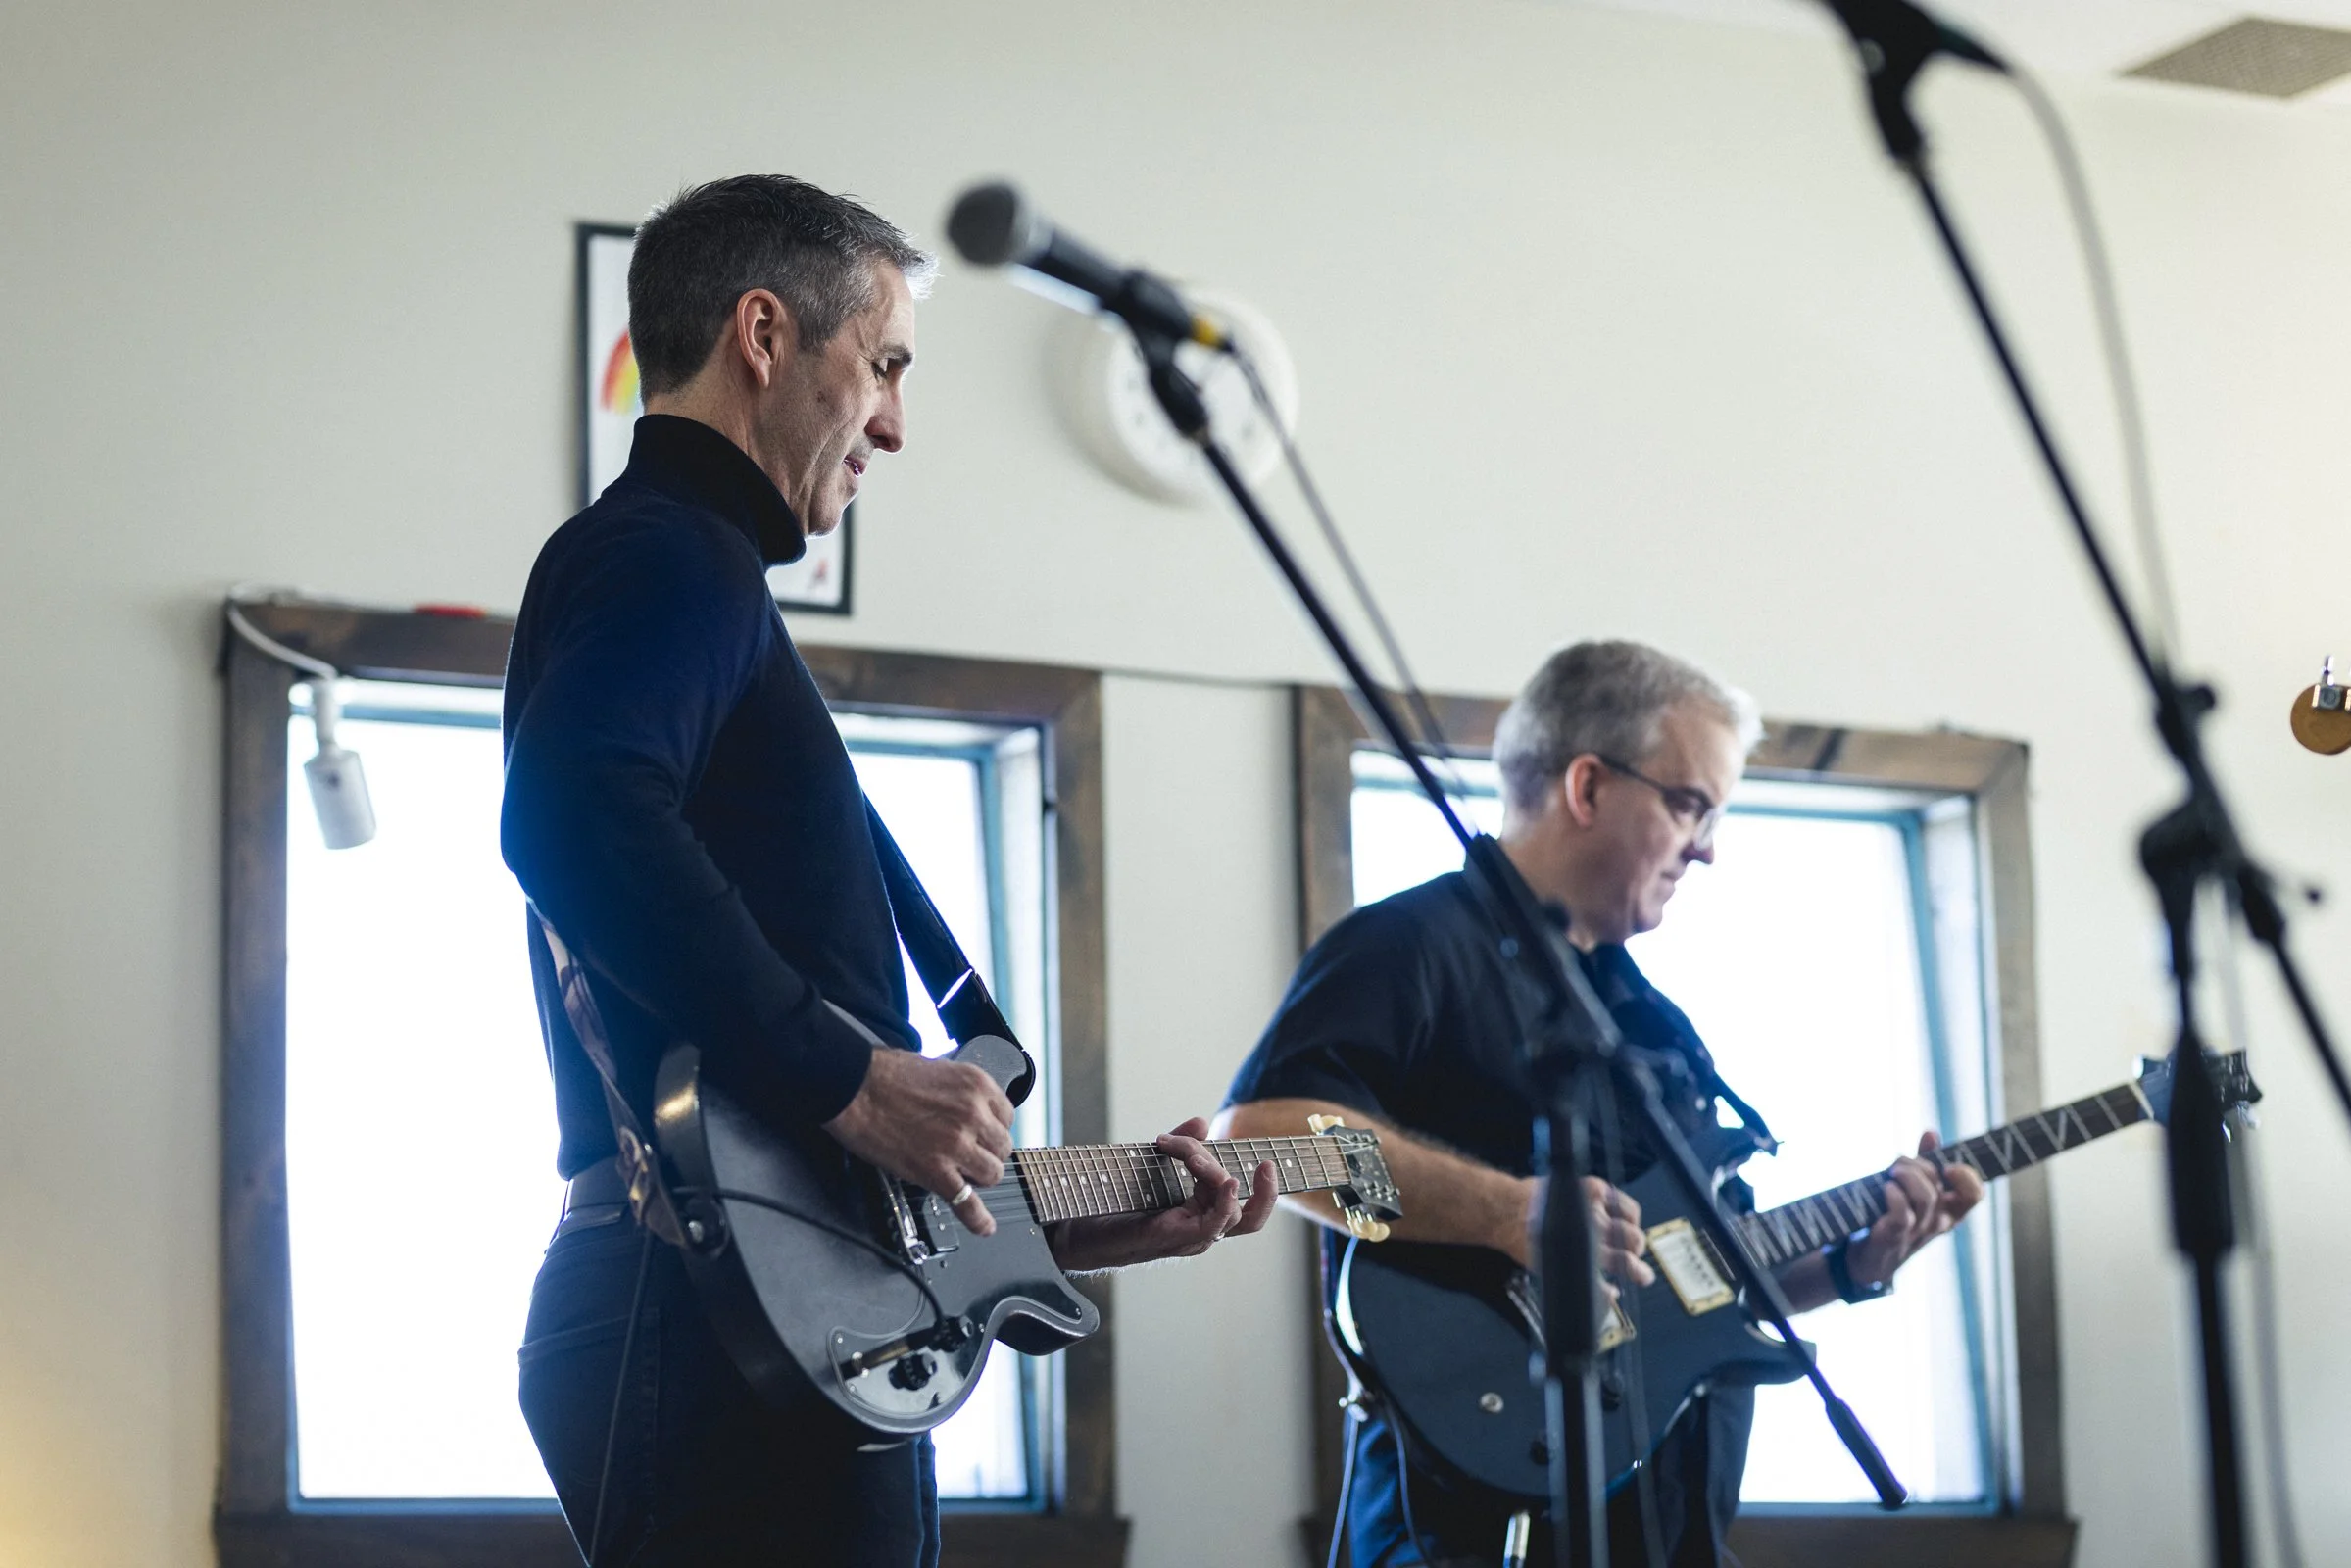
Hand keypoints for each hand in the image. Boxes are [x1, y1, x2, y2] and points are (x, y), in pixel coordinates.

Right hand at [823, 1047, 1012, 1236]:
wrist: (853, 1087)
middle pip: (1002, 1147)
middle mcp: (974, 1113)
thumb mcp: (939, 1070)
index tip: (983, 1134)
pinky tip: (984, 1226)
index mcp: (976, 1085)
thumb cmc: (885, 1074)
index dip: (992, 1128)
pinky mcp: (935, 1170)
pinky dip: (978, 1219)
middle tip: (969, 1155)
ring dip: (979, 1178)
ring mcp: (957, 1144)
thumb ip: (960, 1093)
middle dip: (986, 1152)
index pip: (1007, 1117)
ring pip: (991, 1174)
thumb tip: (964, 1111)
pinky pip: (967, 1202)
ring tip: (963, 1176)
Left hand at [1048, 1117, 1278, 1272]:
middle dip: (1266, 1191)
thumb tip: (1202, 1122)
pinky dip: (1223, 1204)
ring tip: (1190, 1153)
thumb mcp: (1151, 1165)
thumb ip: (1179, 1147)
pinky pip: (1211, 1225)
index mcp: (1200, 1215)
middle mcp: (1200, 1230)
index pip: (1245, 1208)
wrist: (1074, 1228)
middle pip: (1249, 1215)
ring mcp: (1187, 1238)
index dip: (1264, 1189)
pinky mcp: (1170, 1238)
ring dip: (1217, 1174)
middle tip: (1263, 1163)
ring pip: (1229, 1211)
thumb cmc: (1112, 1202)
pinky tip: (1228, 1184)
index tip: (1262, 1159)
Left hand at [1509, 1177, 1654, 1292]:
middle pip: (1631, 1245)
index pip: (1620, 1267)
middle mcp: (1592, 1231)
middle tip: (1634, 1261)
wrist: (1510, 1211)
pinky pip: (1623, 1202)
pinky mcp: (1592, 1189)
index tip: (1645, 1277)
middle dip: (1637, 1257)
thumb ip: (1587, 1284)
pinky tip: (1624, 1218)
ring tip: (1630, 1242)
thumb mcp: (1555, 1271)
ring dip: (1634, 1237)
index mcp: (1583, 1253)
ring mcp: (1593, 1209)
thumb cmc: (1527, 1242)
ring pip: (1631, 1225)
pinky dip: (1629, 1212)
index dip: (1638, 1274)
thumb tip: (1612, 1294)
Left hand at [1845, 1130, 1985, 1287]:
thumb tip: (1931, 1133)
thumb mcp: (1912, 1189)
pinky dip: (1894, 1195)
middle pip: (1940, 1187)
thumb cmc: (1894, 1219)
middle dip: (1919, 1165)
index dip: (1966, 1176)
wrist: (1870, 1258)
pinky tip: (1885, 1188)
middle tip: (1899, 1163)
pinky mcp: (1894, 1237)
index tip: (1947, 1165)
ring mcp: (1917, 1232)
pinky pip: (1902, 1214)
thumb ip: (1924, 1163)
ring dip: (1906, 1175)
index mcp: (1948, 1211)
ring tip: (1891, 1172)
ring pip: (1925, 1198)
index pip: (1974, 1194)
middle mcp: (1937, 1223)